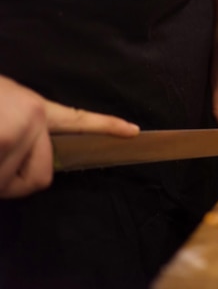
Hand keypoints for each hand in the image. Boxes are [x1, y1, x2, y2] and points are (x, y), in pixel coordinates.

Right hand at [0, 75, 138, 198]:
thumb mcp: (5, 103)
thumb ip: (27, 128)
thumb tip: (28, 152)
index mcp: (35, 109)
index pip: (78, 121)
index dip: (107, 127)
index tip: (133, 131)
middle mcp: (32, 120)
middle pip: (41, 177)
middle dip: (13, 178)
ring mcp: (14, 135)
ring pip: (9, 184)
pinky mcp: (2, 142)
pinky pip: (1, 185)